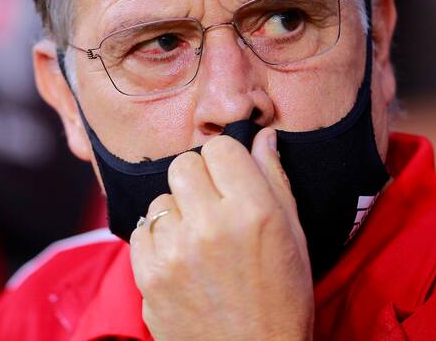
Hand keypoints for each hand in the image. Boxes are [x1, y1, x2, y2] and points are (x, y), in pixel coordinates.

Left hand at [129, 128, 313, 340]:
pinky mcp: (149, 275)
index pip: (220, 149)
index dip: (226, 163)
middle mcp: (211, 225)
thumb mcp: (294, 237)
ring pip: (161, 199)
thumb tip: (262, 136)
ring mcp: (175, 251)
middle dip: (197, 180)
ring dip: (177, 213)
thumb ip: (274, 179)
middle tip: (212, 208)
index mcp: (254, 211)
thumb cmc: (282, 300)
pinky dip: (158, 240)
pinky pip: (142, 230)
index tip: (231, 180)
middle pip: (183, 165)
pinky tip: (181, 260)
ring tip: (199, 243)